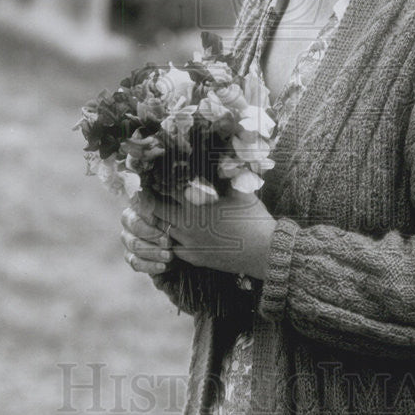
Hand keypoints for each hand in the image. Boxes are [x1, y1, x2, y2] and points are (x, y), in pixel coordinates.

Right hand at [120, 204, 174, 277]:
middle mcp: (129, 221)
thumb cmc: (180, 224)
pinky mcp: (131, 257)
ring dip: (153, 252)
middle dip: (153, 235)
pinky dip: (150, 266)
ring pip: (135, 245)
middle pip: (136, 226)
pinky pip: (136, 263)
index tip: (164, 223)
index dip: (151, 215)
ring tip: (170, 256)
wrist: (184, 244)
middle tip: (169, 242)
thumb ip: (170, 208)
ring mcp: (128, 240)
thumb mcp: (178, 215)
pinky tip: (163, 267)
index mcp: (139, 205)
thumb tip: (171, 199)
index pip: (140, 206)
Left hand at [136, 187, 276, 281]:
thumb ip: (225, 174)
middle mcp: (187, 226)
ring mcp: (190, 244)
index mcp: (195, 206)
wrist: (264, 251)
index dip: (158, 181)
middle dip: (152, 201)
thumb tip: (219, 157)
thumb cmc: (253, 217)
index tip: (153, 175)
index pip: (166, 190)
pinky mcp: (195, 258)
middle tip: (149, 192)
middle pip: (157, 211)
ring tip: (161, 211)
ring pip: (162, 231)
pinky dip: (171, 239)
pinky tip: (176, 233)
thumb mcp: (239, 191)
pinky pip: (174, 248)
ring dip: (161, 220)